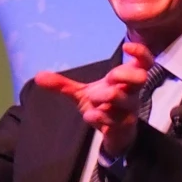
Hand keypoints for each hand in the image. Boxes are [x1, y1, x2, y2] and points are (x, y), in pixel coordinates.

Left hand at [32, 42, 153, 155]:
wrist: (112, 134)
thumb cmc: (103, 107)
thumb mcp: (81, 94)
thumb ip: (62, 85)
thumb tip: (38, 76)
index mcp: (126, 80)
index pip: (144, 62)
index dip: (140, 52)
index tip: (126, 47)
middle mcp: (132, 93)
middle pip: (140, 77)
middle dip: (122, 74)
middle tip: (108, 78)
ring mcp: (130, 110)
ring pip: (123, 98)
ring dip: (104, 96)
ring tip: (93, 99)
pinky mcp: (124, 126)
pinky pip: (113, 118)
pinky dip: (97, 115)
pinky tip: (90, 115)